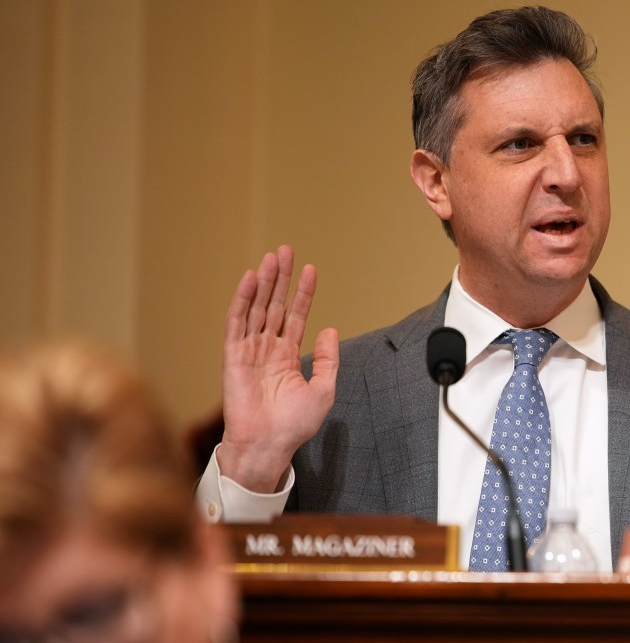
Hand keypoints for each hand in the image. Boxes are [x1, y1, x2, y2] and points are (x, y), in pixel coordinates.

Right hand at [218, 245, 338, 491]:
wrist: (268, 445)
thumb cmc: (294, 425)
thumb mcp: (323, 390)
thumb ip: (328, 359)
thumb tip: (330, 329)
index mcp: (287, 357)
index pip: (295, 316)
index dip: (303, 293)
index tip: (310, 270)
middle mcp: (267, 349)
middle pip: (275, 305)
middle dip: (281, 278)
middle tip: (286, 250)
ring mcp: (249, 350)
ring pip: (257, 308)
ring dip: (265, 282)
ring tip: (272, 257)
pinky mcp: (233, 355)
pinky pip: (237, 322)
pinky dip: (243, 300)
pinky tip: (252, 279)